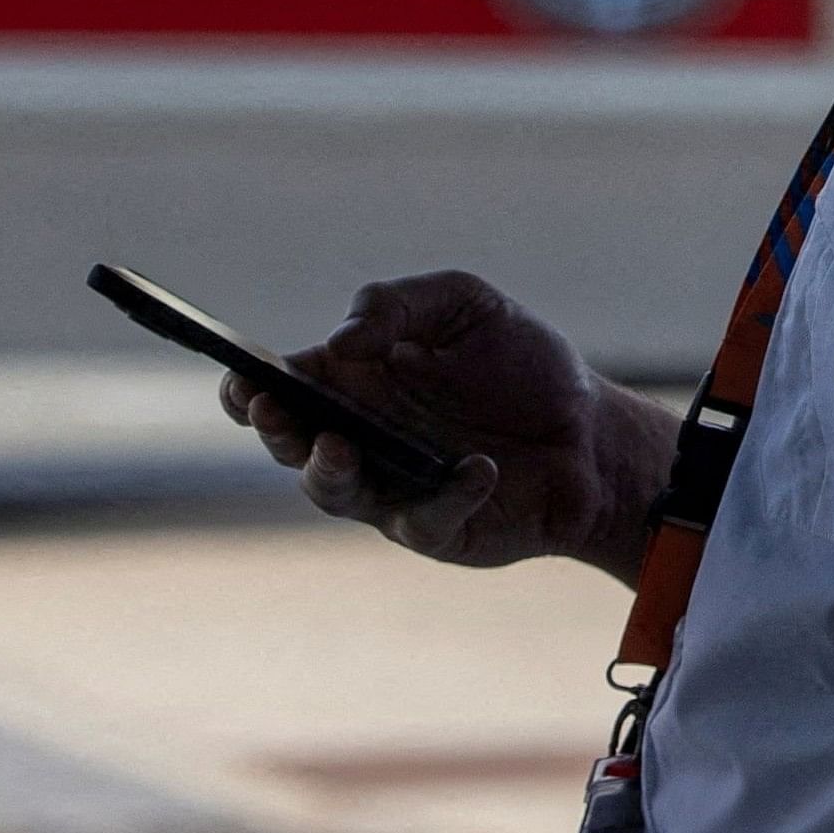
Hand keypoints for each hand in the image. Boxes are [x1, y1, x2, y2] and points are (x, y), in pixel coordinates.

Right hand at [220, 271, 675, 575]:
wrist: (592, 431)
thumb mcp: (465, 304)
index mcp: (356, 380)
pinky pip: (421, 520)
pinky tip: (478, 468)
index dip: (248, 385)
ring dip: (327, 471)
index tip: (241, 376)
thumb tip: (338, 344)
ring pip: (334, 492)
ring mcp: (393, 488)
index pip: (282, 385)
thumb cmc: (523, 364)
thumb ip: (395, 305)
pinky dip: (445, 495)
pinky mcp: (436, 528)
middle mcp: (362, 437)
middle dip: (272, 428)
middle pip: (291, 443)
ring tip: (338, 445)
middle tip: (272, 410)